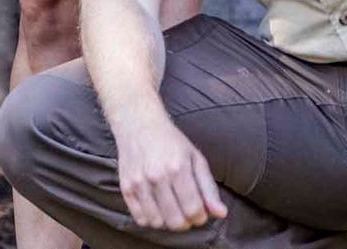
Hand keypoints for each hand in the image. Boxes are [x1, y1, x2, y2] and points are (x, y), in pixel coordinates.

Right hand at [113, 113, 227, 230]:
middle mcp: (157, 177)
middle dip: (186, 222)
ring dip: (168, 222)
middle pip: (176, 221)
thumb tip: (221, 214)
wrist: (138, 123)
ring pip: (157, 223)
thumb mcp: (195, 158)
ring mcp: (139, 183)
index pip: (193, 209)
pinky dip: (150, 219)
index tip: (200, 212)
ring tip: (171, 210)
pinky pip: (140, 218)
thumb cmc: (170, 141)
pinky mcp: (125, 187)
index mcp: (178, 168)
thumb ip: (209, 188)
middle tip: (186, 212)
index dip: (200, 217)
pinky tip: (156, 208)